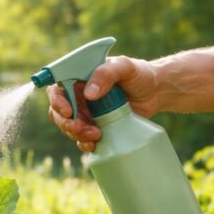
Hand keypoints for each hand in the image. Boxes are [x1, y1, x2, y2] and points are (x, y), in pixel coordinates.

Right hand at [47, 55, 161, 151]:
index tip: (68, 111)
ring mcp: (86, 113)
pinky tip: (93, 145)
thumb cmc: (139, 74)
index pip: (57, 89)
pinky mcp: (95, 127)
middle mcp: (78, 96)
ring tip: (96, 135)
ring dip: (77, 135)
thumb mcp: (125, 67)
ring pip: (69, 127)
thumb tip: (88, 94)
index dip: (57, 101)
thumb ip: (106, 74)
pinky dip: (84, 144)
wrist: (156, 93)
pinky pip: (82, 139)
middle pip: (58, 113)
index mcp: (79, 79)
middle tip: (80, 128)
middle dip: (66, 123)